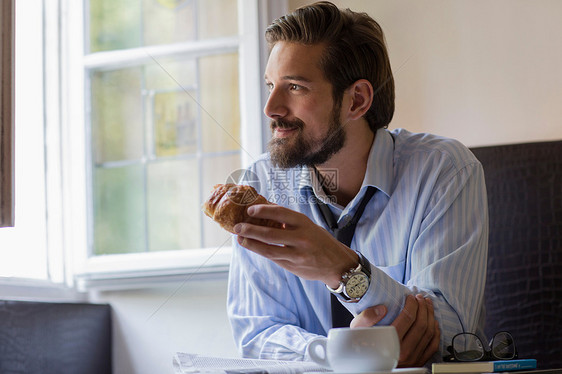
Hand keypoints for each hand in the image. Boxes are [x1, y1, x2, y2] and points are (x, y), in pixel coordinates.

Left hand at [233, 204, 356, 286]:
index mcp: (304, 223)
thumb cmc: (320, 241)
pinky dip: (260, 251)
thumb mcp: (309, 226)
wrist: (337, 264)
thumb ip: (289, 221)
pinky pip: (273, 258)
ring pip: (268, 249)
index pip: (280, 213)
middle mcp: (300, 238)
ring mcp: (296, 254)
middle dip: (250, 230)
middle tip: (237, 227)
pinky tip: (252, 247)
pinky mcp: (293, 266)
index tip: (250, 210)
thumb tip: (266, 209)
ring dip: (251, 243)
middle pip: (269, 233)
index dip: (263, 211)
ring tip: (240, 238)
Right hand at [350, 294, 439, 366]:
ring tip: (427, 305)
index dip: (412, 304)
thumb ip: (366, 318)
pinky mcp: (418, 362)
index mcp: (390, 342)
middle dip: (423, 307)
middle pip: (421, 324)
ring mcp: (413, 358)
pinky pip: (433, 346)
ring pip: (429, 333)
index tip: (411, 297)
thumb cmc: (361, 347)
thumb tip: (382, 308)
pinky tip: (433, 322)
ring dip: (430, 316)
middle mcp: (404, 351)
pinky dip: (436, 332)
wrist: (367, 367)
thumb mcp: (357, 330)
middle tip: (420, 298)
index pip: (408, 318)